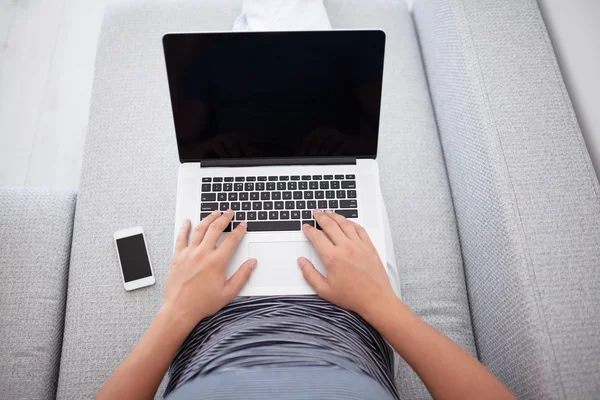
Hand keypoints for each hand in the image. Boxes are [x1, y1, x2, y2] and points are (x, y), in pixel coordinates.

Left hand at [161, 210, 255, 331]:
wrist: (180, 310)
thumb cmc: (203, 303)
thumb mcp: (228, 292)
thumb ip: (242, 276)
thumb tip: (252, 263)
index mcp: (216, 262)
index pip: (231, 240)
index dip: (239, 230)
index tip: (243, 225)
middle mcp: (202, 254)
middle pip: (215, 229)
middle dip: (224, 218)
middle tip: (229, 212)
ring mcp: (189, 254)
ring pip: (200, 229)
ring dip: (208, 218)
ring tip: (215, 212)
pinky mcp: (177, 257)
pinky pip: (181, 237)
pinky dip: (185, 227)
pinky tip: (188, 221)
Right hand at [298, 209, 395, 317]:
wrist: (375, 299)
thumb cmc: (352, 296)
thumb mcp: (325, 290)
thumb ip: (310, 274)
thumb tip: (302, 262)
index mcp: (333, 258)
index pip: (317, 237)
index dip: (309, 230)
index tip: (306, 227)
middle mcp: (346, 248)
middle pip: (330, 225)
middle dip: (321, 217)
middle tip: (316, 213)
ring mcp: (359, 245)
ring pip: (345, 224)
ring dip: (335, 216)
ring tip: (328, 212)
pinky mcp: (369, 247)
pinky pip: (359, 229)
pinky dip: (352, 222)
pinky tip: (347, 221)